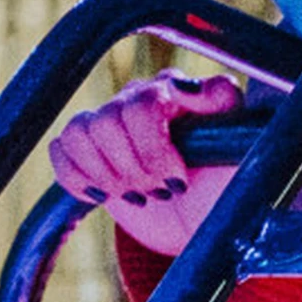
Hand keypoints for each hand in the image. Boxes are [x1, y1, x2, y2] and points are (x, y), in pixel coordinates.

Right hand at [48, 72, 244, 255]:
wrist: (199, 218)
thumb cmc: (224, 181)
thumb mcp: (241, 145)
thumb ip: (223, 104)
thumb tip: (186, 84)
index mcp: (172, 90)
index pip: (142, 104)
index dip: (153, 150)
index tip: (178, 182)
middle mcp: (135, 98)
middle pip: (107, 122)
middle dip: (132, 169)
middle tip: (160, 194)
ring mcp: (108, 121)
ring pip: (78, 133)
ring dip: (105, 175)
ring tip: (135, 197)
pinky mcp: (86, 147)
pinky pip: (60, 149)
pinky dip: (76, 178)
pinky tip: (102, 196)